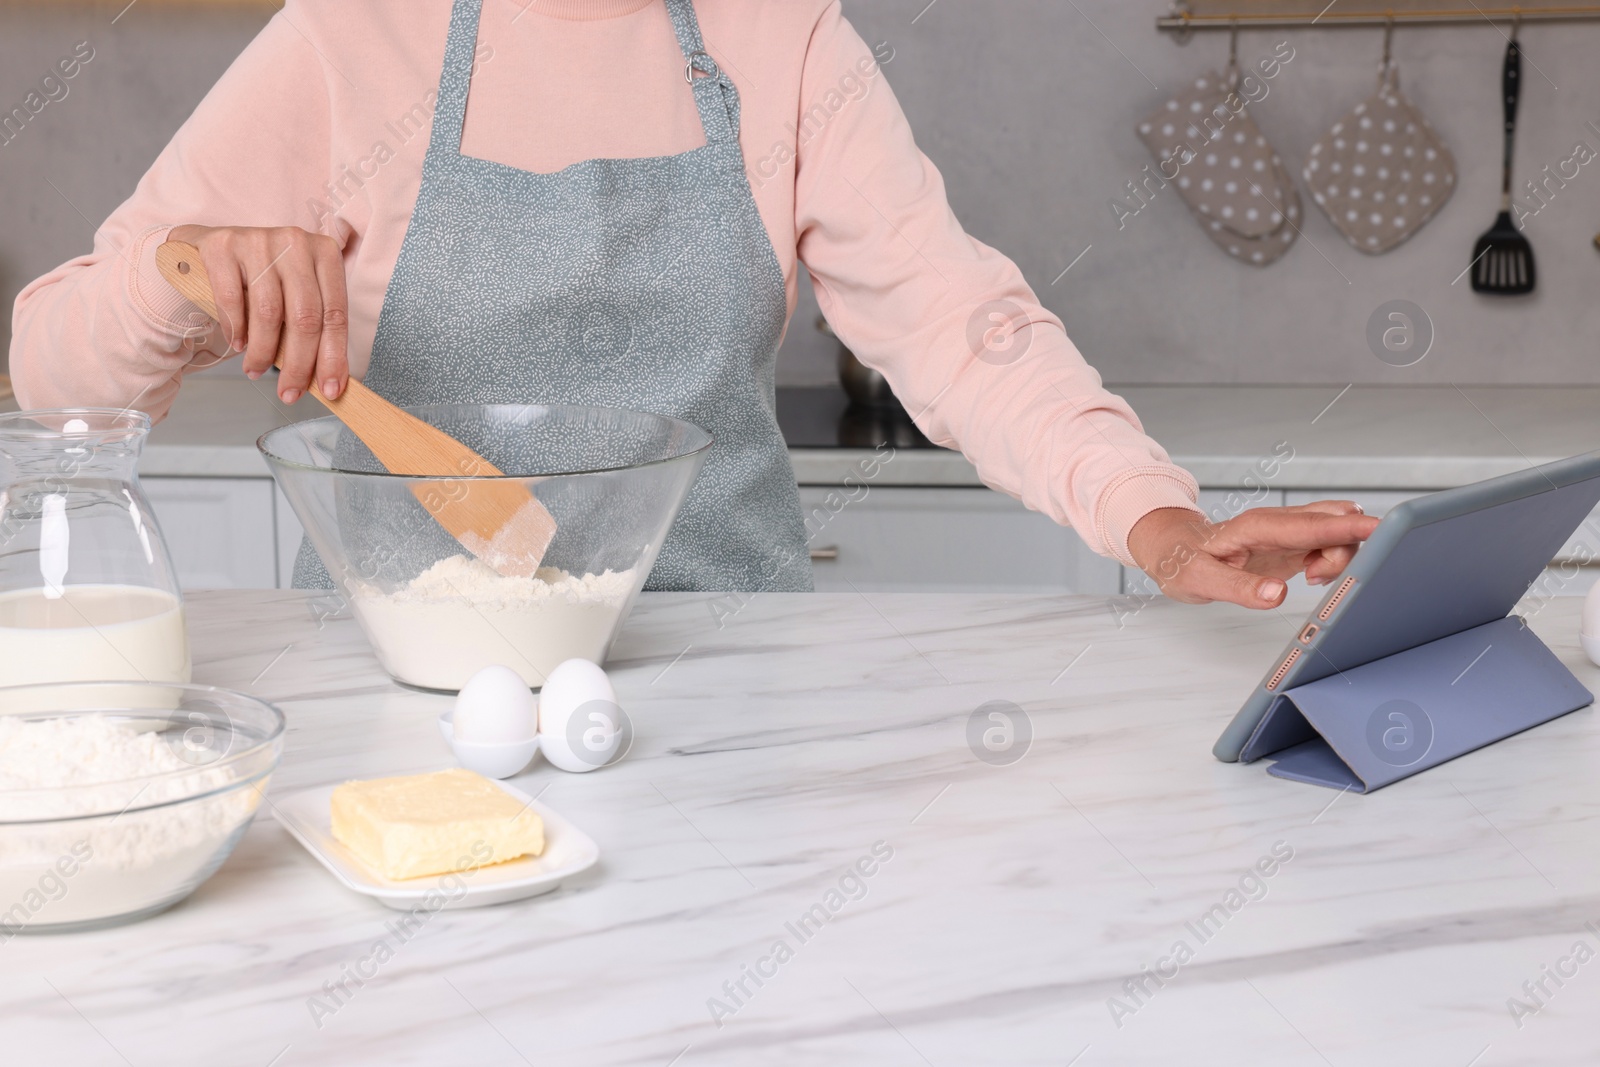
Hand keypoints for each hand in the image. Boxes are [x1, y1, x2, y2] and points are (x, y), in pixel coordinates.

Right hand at [167, 224, 348, 403]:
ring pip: (268, 313)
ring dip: (263, 352)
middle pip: (305, 317)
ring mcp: (259, 241)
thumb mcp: (297, 293)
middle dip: (299, 364)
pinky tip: (238, 344)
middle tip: (290, 392)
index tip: (330, 390)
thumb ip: (312, 327)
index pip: (335, 314)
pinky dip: (236, 331)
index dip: (333, 357)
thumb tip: (326, 380)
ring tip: (256, 370)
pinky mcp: (223, 246)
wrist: (213, 247)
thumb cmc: (265, 278)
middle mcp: (296, 242)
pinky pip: (232, 301)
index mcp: (326, 253)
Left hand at [1126, 502, 1379, 608]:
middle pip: (1335, 523)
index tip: (1381, 529)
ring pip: (1337, 533)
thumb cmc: (1183, 561)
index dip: (1347, 527)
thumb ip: (1239, 589)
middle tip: (1316, 577)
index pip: (1311, 524)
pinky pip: (1331, 543)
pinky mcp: (1294, 542)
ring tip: (1310, 578)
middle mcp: (1279, 522)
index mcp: (1257, 527)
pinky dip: (1335, 560)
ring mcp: (1289, 530)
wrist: (1174, 549)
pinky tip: (1314, 575)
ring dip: (1339, 557)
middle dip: (1345, 549)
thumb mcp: (1199, 581)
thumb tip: (1278, 595)